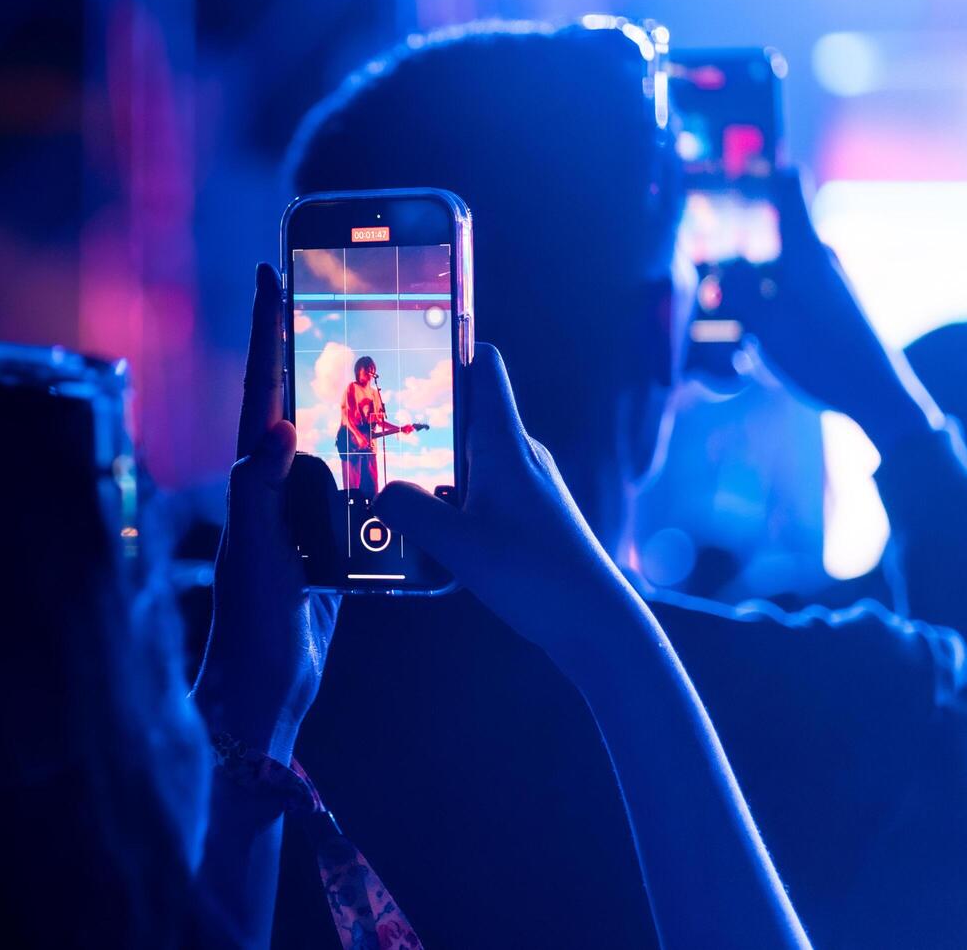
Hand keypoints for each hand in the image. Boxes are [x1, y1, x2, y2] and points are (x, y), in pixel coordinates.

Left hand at [193, 263, 339, 760]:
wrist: (262, 693)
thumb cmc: (250, 625)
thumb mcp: (255, 555)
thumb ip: (260, 493)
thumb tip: (277, 426)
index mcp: (251, 482)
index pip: (261, 392)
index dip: (266, 334)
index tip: (273, 276)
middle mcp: (272, 493)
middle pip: (294, 405)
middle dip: (308, 351)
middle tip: (334, 300)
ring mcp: (300, 520)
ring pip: (329, 446)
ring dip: (350, 404)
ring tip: (384, 360)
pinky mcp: (327, 552)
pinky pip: (354, 496)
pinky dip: (377, 468)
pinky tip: (410, 453)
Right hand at [375, 345, 642, 667]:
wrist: (595, 624)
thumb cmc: (536, 576)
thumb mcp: (458, 545)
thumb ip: (410, 512)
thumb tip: (379, 492)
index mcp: (505, 445)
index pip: (483, 367)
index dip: (450, 345)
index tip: (407, 342)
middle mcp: (519, 456)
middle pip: (466, 414)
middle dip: (420, 419)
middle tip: (372, 428)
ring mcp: (526, 486)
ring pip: (469, 459)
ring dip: (432, 470)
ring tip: (389, 488)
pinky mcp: (528, 516)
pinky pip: (479, 492)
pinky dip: (450, 502)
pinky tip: (427, 535)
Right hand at [723, 171, 941, 447]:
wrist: (874, 392)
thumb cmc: (821, 354)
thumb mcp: (765, 324)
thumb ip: (736, 291)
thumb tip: (717, 271)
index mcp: (805, 249)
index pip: (787, 185)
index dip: (761, 168)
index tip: (732, 161)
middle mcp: (817, 256)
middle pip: (769, 233)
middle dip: (736, 245)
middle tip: (701, 264)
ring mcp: (824, 281)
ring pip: (774, 268)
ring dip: (748, 285)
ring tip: (724, 312)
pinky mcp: (827, 305)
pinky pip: (785, 291)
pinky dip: (764, 303)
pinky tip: (752, 335)